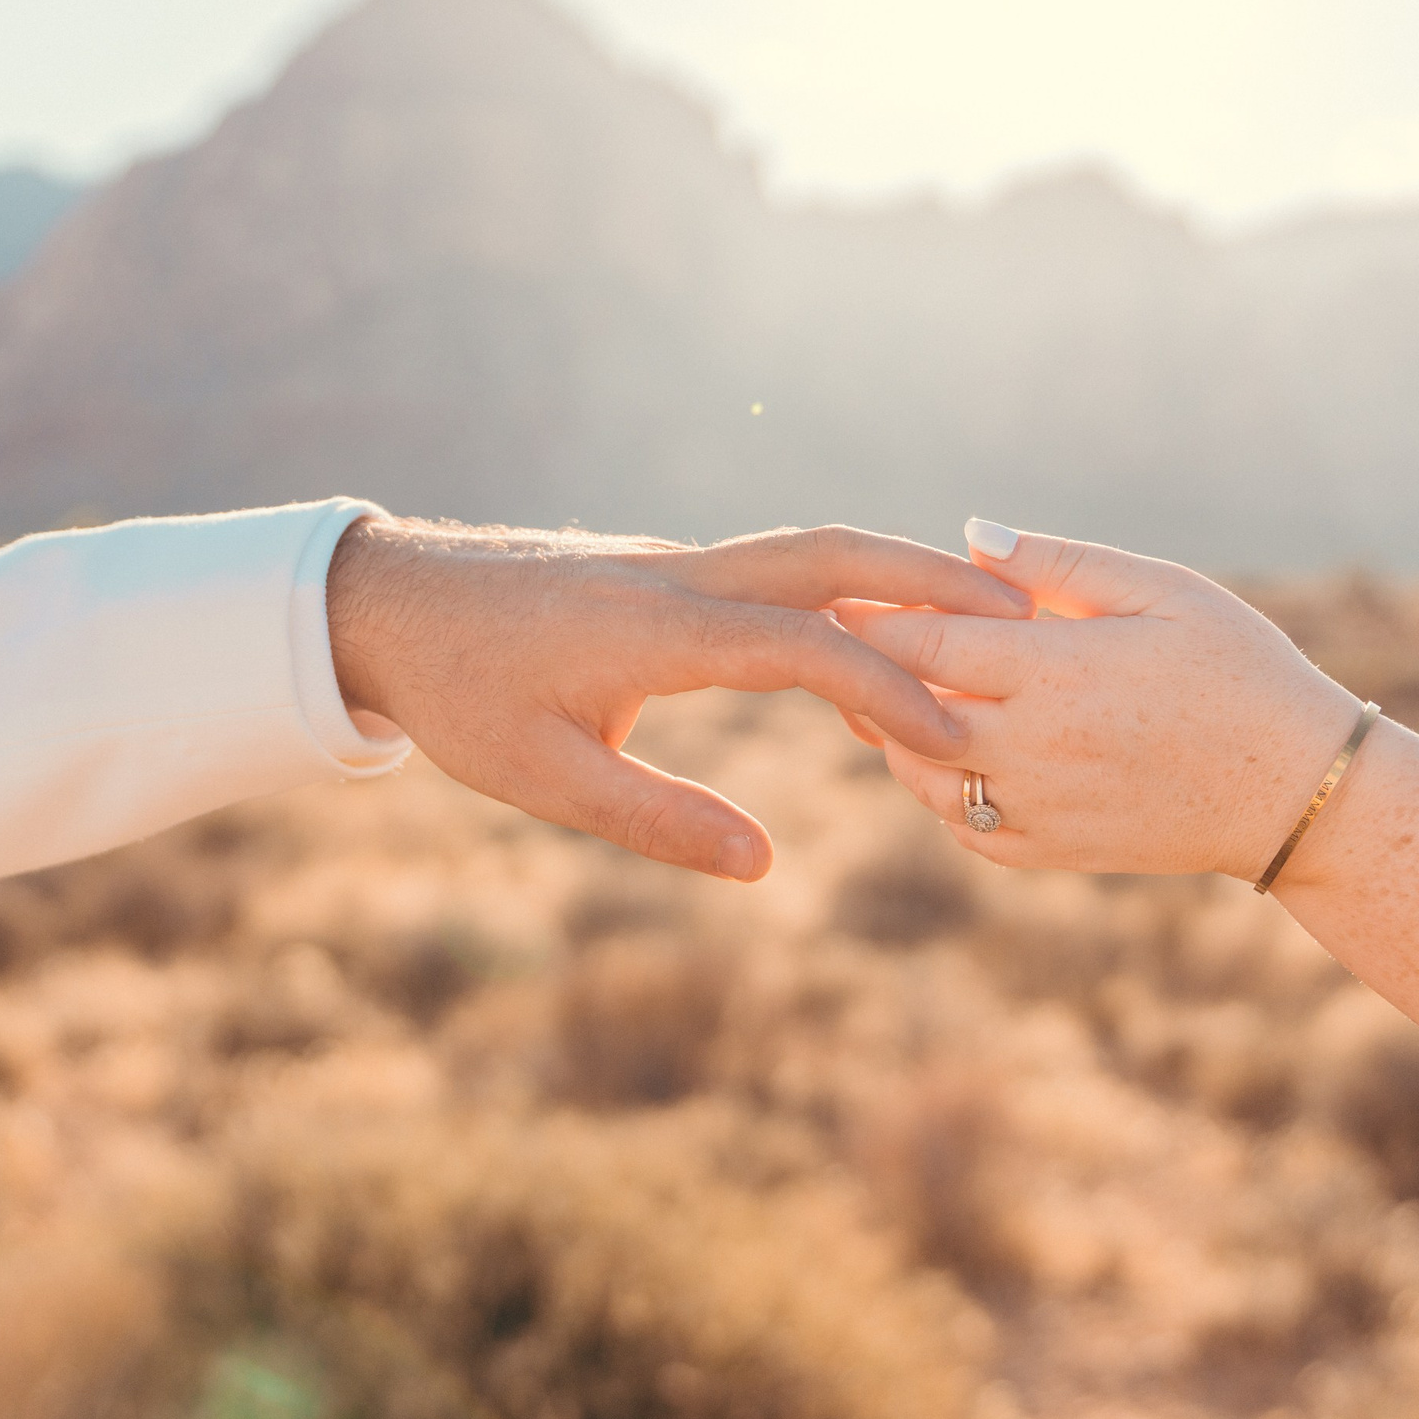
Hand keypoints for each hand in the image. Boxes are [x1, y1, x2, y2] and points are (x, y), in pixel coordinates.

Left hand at [327, 517, 1029, 880]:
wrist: (391, 602)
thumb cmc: (462, 695)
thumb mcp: (545, 780)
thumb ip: (658, 821)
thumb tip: (766, 865)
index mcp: (664, 631)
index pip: (811, 648)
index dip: (894, 692)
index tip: (958, 737)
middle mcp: (685, 578)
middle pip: (835, 558)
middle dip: (934, 580)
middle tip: (1028, 613)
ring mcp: (679, 565)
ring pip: (811, 552)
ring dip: (898, 572)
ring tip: (981, 609)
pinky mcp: (669, 573)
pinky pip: (778, 567)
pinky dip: (847, 584)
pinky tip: (878, 623)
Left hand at [841, 522, 1360, 880]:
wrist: (1297, 791)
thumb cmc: (1238, 670)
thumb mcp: (1163, 592)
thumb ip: (1060, 563)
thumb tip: (971, 537)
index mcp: (1057, 672)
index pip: (921, 643)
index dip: (872, 615)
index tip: (849, 590)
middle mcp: (1033, 747)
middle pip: (901, 710)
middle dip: (868, 671)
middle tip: (853, 635)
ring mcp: (1038, 807)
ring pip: (919, 774)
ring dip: (896, 730)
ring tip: (902, 687)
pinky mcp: (1050, 851)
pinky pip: (960, 825)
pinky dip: (940, 788)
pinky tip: (956, 749)